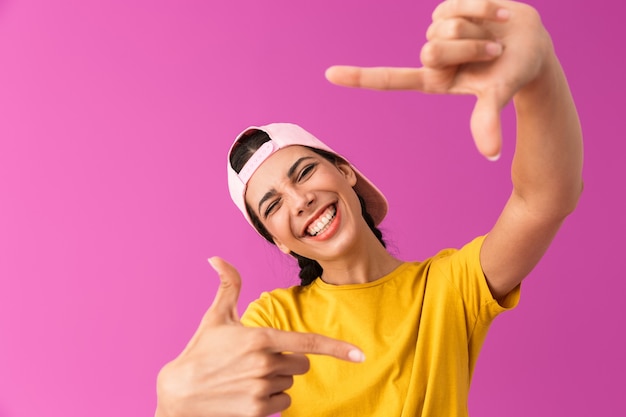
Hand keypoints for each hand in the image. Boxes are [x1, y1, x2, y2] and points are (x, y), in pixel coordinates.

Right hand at [155, 257, 363, 416]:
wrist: (179, 393)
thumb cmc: (200, 351)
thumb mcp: (216, 317)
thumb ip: (228, 285)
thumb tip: (216, 257)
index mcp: (261, 338)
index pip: (308, 343)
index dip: (337, 348)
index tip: (360, 355)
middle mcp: (265, 364)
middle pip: (301, 363)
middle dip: (288, 359)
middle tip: (258, 359)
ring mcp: (262, 390)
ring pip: (291, 383)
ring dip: (278, 379)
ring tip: (248, 376)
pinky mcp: (257, 411)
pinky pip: (283, 402)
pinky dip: (272, 399)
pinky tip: (248, 392)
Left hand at [325, 0, 553, 159]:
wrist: (532, 44)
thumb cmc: (513, 73)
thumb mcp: (498, 94)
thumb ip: (488, 119)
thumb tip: (491, 155)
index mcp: (433, 80)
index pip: (390, 79)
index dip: (359, 77)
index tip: (328, 74)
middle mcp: (431, 55)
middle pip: (431, 49)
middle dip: (468, 50)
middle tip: (492, 53)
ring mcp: (438, 30)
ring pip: (444, 25)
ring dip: (478, 30)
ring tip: (494, 35)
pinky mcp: (449, 7)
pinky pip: (458, 3)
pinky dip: (483, 8)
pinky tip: (496, 15)